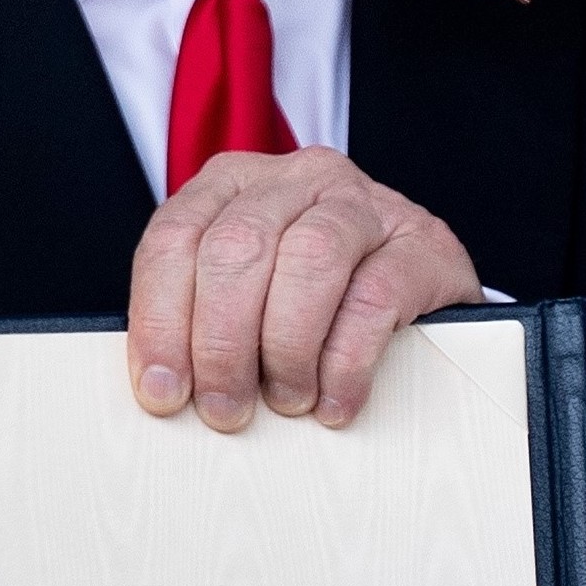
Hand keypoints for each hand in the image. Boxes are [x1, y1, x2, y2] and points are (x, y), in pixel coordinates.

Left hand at [127, 149, 480, 430]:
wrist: (425, 289)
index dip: (160, 320)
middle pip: (237, 247)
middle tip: (225, 408)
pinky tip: (335, 401)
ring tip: (287, 402)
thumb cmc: (321, 301)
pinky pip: (373, 298)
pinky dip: (345, 363)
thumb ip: (200, 317)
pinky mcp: (423, 245)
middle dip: (222, 342)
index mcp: (236, 182)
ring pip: (308, 260)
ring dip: (286, 348)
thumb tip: (161, 387)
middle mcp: (299, 177)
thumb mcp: (250, 291)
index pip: (174, 237)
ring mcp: (367, 203)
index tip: (164, 390)